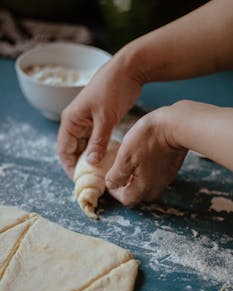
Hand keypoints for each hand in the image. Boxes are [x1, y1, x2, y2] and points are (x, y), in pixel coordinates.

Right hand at [57, 50, 141, 178]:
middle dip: (80, 166)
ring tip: (100, 174)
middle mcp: (75, 122)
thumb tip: (90, 163)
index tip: (81, 181)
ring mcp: (87, 121)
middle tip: (92, 181)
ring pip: (84, 146)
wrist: (128, 70)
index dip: (70, 167)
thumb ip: (98, 141)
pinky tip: (106, 160)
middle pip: (73, 150)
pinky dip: (98, 151)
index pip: (64, 150)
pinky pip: (94, 141)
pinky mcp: (98, 121)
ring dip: (90, 159)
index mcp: (71, 120)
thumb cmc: (113, 89)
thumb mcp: (105, 118)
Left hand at [105, 105, 187, 205]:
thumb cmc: (148, 139)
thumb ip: (117, 175)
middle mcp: (157, 186)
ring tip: (131, 164)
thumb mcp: (125, 156)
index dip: (115, 192)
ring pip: (148, 186)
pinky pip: (157, 176)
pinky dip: (148, 171)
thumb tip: (111, 185)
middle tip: (120, 173)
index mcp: (144, 186)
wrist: (176, 125)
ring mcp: (166, 177)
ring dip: (137, 180)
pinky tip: (144, 157)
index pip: (127, 200)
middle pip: (139, 195)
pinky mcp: (172, 168)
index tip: (111, 178)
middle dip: (127, 187)